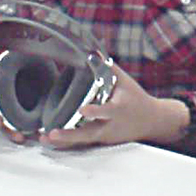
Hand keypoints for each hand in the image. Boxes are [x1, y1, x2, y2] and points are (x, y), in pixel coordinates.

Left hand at [39, 63, 189, 149]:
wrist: (151, 122)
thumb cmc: (137, 99)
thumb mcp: (125, 82)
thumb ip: (107, 67)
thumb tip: (92, 51)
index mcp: (118, 109)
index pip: (107, 111)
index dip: (95, 111)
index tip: (83, 109)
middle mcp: (111, 126)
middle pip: (89, 133)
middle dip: (70, 135)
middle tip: (52, 133)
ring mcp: (105, 136)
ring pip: (82, 141)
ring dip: (62, 141)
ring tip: (44, 138)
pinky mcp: (101, 141)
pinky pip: (82, 143)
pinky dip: (66, 143)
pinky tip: (49, 142)